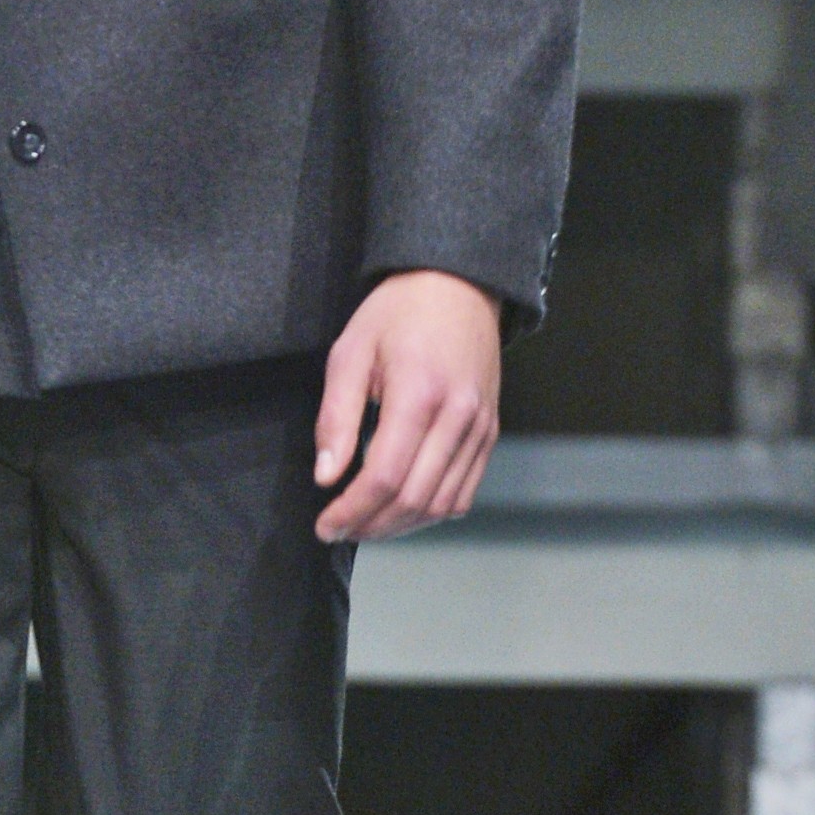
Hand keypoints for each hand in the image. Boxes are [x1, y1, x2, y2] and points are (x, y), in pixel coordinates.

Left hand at [314, 273, 502, 542]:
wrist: (457, 285)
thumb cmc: (398, 313)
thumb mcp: (351, 353)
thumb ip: (337, 418)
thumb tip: (326, 476)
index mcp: (420, 394)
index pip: (386, 477)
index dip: (352, 511)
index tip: (325, 525)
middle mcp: (458, 416)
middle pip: (415, 499)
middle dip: (372, 525)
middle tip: (340, 530)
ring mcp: (480, 427)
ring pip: (443, 504)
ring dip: (402, 526)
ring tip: (367, 525)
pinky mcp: (489, 432)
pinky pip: (465, 491)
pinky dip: (433, 511)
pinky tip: (402, 509)